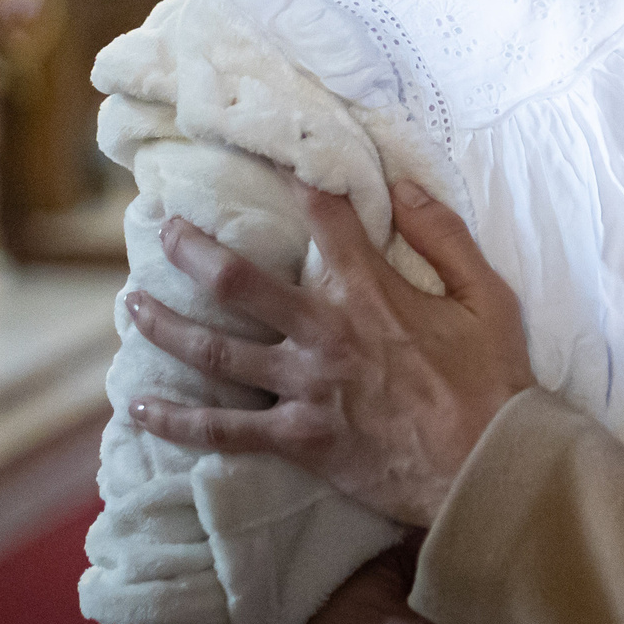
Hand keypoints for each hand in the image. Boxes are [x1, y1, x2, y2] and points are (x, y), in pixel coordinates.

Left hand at [124, 180, 534, 525]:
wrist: (486, 465)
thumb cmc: (492, 380)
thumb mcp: (487, 295)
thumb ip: (444, 236)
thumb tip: (405, 186)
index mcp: (369, 290)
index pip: (323, 218)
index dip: (295, 181)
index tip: (269, 158)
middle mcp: (323, 331)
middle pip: (235, 280)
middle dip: (191, 248)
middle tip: (163, 229)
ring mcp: (303, 386)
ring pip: (212, 348)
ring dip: (164, 323)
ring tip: (132, 304)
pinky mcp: (297, 438)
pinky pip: (223, 429)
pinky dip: (176, 420)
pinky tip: (140, 407)